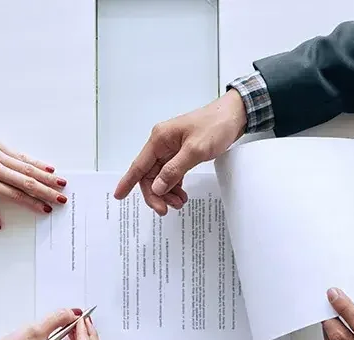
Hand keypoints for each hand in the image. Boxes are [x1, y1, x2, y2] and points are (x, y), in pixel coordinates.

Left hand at [0, 115, 68, 228]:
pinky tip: (48, 167)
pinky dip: (36, 161)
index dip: (33, 204)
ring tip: (62, 183)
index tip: (46, 210)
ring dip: (46, 176)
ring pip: (27, 167)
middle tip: (62, 199)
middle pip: (26, 181)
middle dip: (46, 192)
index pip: (15, 195)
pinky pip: (20, 155)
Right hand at [114, 89, 247, 215]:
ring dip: (167, 192)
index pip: (139, 165)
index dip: (128, 182)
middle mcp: (162, 144)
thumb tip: (157, 187)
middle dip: (156, 193)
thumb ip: (174, 170)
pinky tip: (181, 195)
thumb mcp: (195, 150)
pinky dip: (175, 186)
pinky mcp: (182, 153)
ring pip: (161, 176)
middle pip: (150, 175)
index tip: (119, 196)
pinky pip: (172, 173)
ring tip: (179, 203)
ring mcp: (172, 149)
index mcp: (160, 139)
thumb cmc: (215, 126)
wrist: (234, 115)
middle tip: (165, 209)